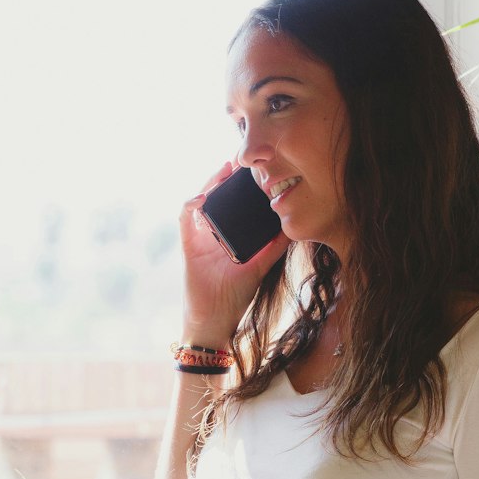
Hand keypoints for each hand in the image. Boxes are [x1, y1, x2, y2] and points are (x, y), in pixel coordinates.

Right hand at [179, 162, 289, 344]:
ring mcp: (199, 235)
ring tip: (225, 169)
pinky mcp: (188, 243)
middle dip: (227, 176)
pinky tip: (204, 197)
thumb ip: (274, 246)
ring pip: (201, 199)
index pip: (234, 202)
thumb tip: (293, 226)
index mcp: (229, 233)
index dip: (242, 184)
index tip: (258, 168)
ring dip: (211, 182)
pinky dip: (192, 204)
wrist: (215, 319)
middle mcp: (212, 230)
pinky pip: (185, 217)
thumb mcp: (261, 266)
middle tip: (242, 159)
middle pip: (217, 195)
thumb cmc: (236, 296)